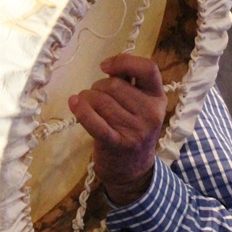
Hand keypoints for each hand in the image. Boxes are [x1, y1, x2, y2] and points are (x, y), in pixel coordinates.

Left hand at [68, 54, 166, 205]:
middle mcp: (151, 113)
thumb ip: (130, 83)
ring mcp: (136, 130)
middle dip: (98, 87)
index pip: (148, 68)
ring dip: (86, 98)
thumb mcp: (140, 104)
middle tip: (96, 98)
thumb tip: (108, 65)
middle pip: (114, 85)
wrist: (131, 169)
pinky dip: (81, 110)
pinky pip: (95, 121)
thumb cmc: (131, 127)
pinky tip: (74, 103)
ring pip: (100, 100)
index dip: (123, 62)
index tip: (105, 67)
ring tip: (87, 106)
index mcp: (158, 98)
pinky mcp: (117, 144)